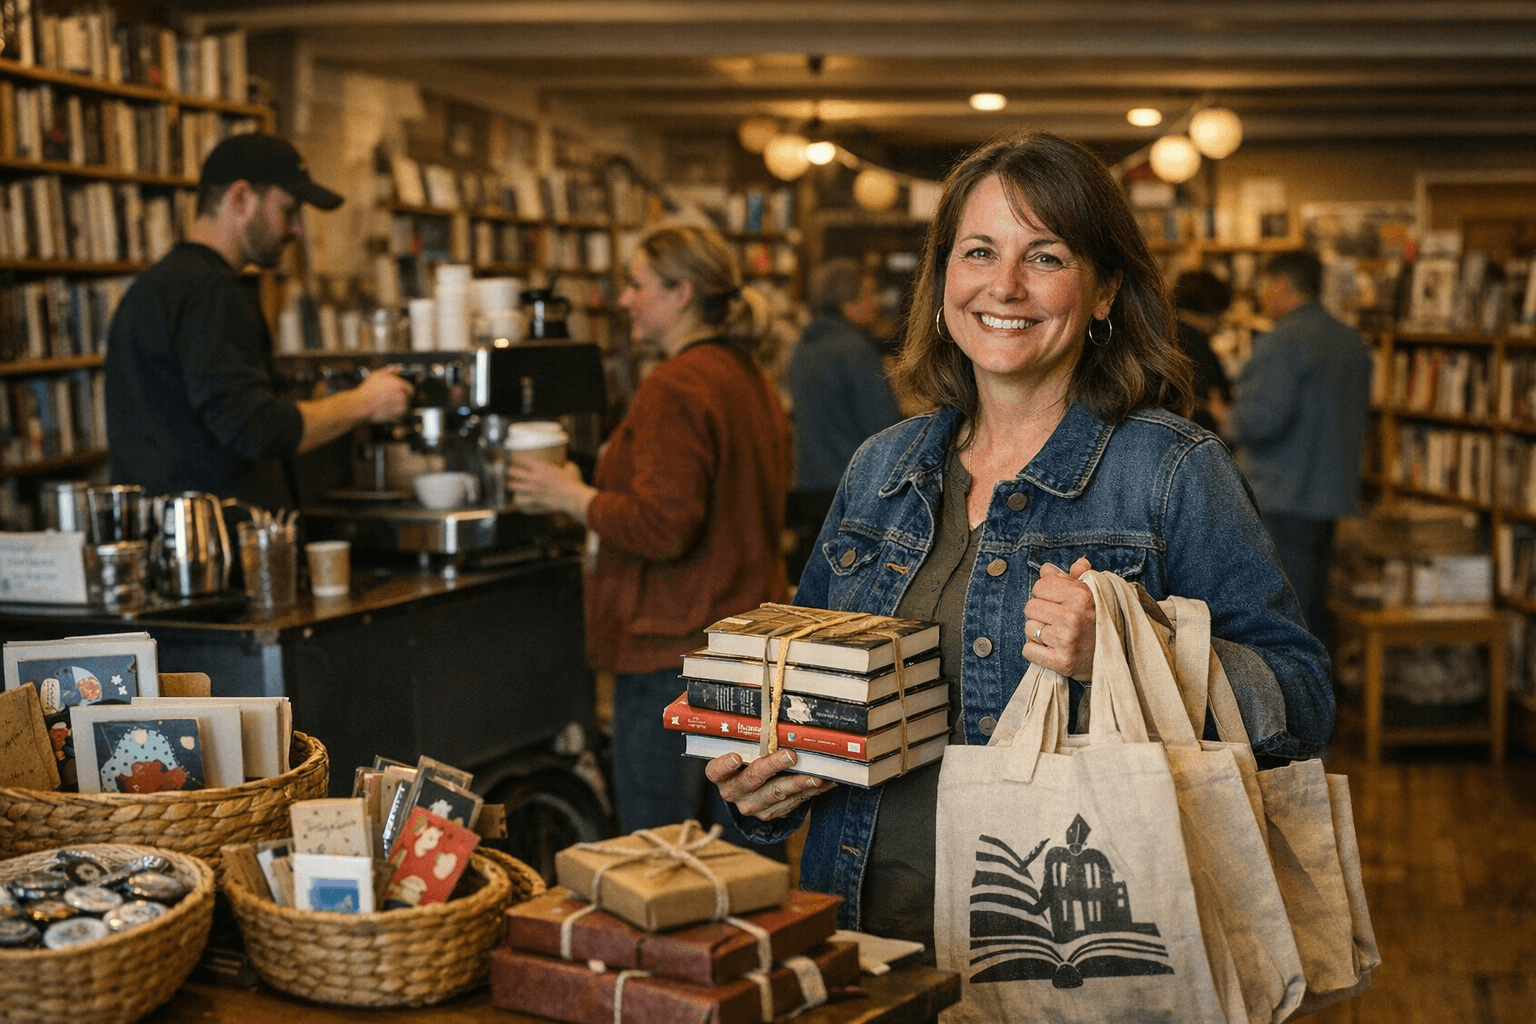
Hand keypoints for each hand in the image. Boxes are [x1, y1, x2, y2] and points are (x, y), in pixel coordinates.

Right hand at [355, 368, 412, 422]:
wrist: (361, 405)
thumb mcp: (376, 375)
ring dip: (399, 405)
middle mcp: (403, 395)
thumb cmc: (367, 391)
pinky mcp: (398, 415)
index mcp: (400, 384)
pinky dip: (396, 413)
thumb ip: (389, 371)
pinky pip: (401, 414)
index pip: (410, 388)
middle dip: (402, 397)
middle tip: (392, 398)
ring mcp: (402, 406)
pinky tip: (387, 409)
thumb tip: (396, 370)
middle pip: (408, 397)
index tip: (400, 392)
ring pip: (405, 406)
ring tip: (388, 404)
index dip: (405, 390)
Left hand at [506, 457, 594, 519]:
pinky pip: (520, 502)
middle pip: (513, 472)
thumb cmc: (574, 483)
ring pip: (513, 487)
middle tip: (512, 471)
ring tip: (514, 486)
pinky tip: (520, 500)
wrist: (574, 499)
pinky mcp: (534, 502)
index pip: (523, 459)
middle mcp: (534, 478)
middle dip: (511, 471)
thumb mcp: (571, 469)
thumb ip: (566, 465)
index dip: (520, 458)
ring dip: (513, 485)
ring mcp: (532, 491)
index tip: (520, 458)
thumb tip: (566, 464)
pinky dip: (519, 501)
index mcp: (542, 468)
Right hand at [705, 748, 836, 821]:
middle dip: (773, 766)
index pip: (716, 771)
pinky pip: (791, 804)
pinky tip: (823, 784)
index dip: (725, 765)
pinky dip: (809, 792)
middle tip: (791, 756)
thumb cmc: (748, 761)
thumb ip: (753, 741)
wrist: (750, 790)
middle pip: (753, 779)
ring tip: (816, 776)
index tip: (737, 757)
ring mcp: (752, 806)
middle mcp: (734, 792)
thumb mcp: (744, 751)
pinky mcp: (769, 814)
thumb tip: (777, 720)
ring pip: (776, 794)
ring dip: (799, 784)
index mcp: (721, 775)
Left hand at [1022, 556, 1095, 679]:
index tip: (1057, 600)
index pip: (1040, 585)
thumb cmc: (1102, 620)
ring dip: (1039, 631)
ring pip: (1029, 628)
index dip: (1046, 591)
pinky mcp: (1062, 662)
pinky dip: (1036, 650)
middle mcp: (1073, 617)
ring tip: (1057, 634)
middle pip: (1031, 607)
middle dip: (1041, 611)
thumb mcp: (1095, 592)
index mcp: (1082, 596)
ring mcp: (1067, 641)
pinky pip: (1028, 650)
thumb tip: (1047, 569)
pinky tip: (1052, 648)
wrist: (1119, 655)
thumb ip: (1072, 577)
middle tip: (1057, 618)